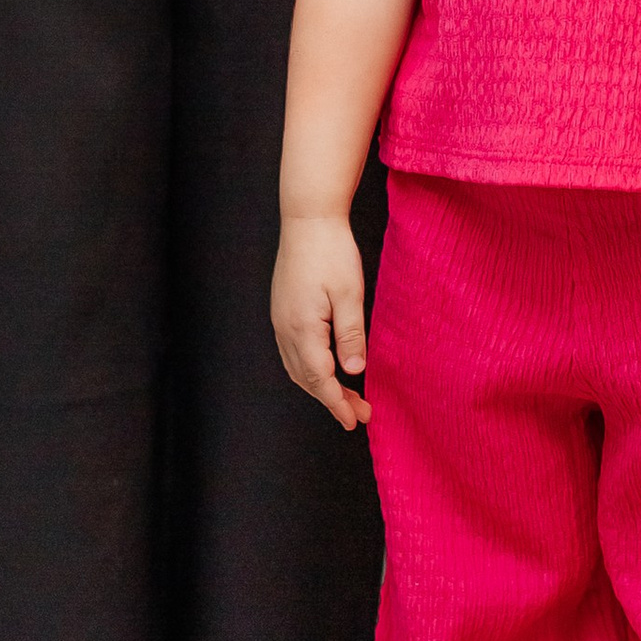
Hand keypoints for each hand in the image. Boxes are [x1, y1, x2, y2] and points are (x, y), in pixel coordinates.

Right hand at [272, 211, 371, 430]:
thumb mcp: (350, 293)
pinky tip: (325, 369)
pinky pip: (292, 353)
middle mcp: (285, 329)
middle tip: (360, 413)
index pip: (321, 378)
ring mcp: (280, 320)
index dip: (338, 403)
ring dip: (320, 386)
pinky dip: (309, 369)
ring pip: (297, 368)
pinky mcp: (282, 311)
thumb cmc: (332, 252)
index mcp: (302, 327)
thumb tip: (354, 372)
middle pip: (307, 378)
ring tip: (346, 397)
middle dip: (332, 399)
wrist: (308, 219)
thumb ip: (351, 334)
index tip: (356, 421)